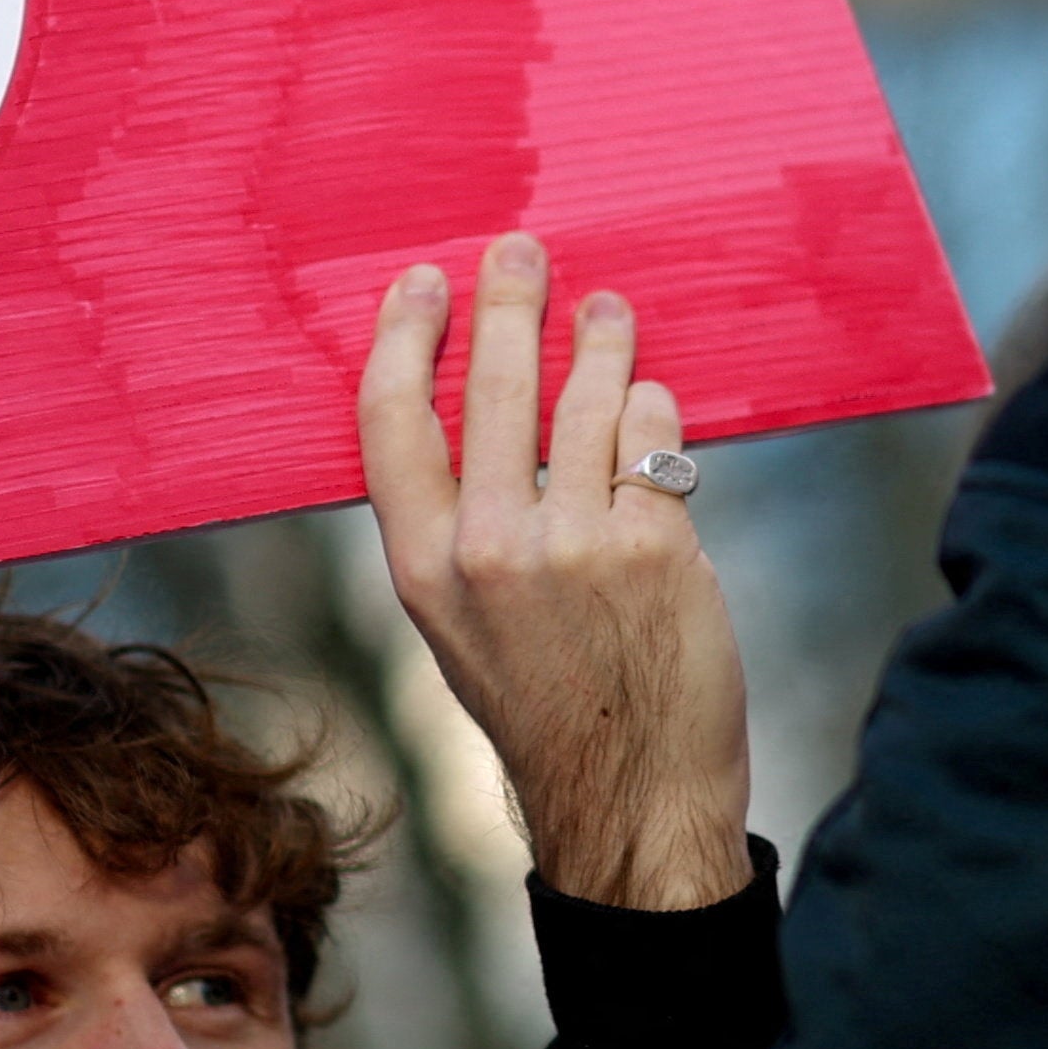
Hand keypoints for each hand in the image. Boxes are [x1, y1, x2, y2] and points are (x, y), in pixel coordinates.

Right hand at [353, 238, 755, 911]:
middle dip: (511, 301)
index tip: (422, 283)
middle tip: (522, 250)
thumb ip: (456, 530)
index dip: (404, 336)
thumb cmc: (548, 706)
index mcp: (422, 568)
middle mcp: (489, 550)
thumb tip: (471, 413)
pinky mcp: (657, 546)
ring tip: (606, 311)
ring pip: (589, 399)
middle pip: (495, 386)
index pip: (390, 419)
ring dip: (601, 340)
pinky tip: (652, 401)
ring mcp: (577, 545)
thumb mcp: (461, 628)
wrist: (633, 798)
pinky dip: (656, 412)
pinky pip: (655, 440)